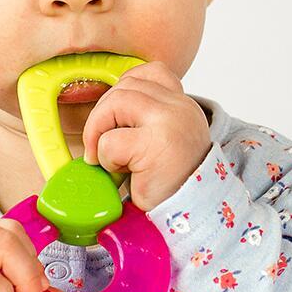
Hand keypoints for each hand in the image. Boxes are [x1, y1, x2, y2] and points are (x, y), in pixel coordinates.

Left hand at [81, 60, 211, 211]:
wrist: (191, 219)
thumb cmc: (170, 184)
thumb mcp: (164, 140)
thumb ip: (145, 117)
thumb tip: (104, 108)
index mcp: (184, 105)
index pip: (151, 72)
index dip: (125, 90)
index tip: (118, 119)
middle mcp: (181, 108)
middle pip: (125, 86)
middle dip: (102, 116)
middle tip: (100, 147)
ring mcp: (170, 122)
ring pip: (115, 102)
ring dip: (100, 133)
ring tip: (110, 159)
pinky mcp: (155, 144)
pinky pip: (110, 140)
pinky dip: (106, 158)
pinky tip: (123, 173)